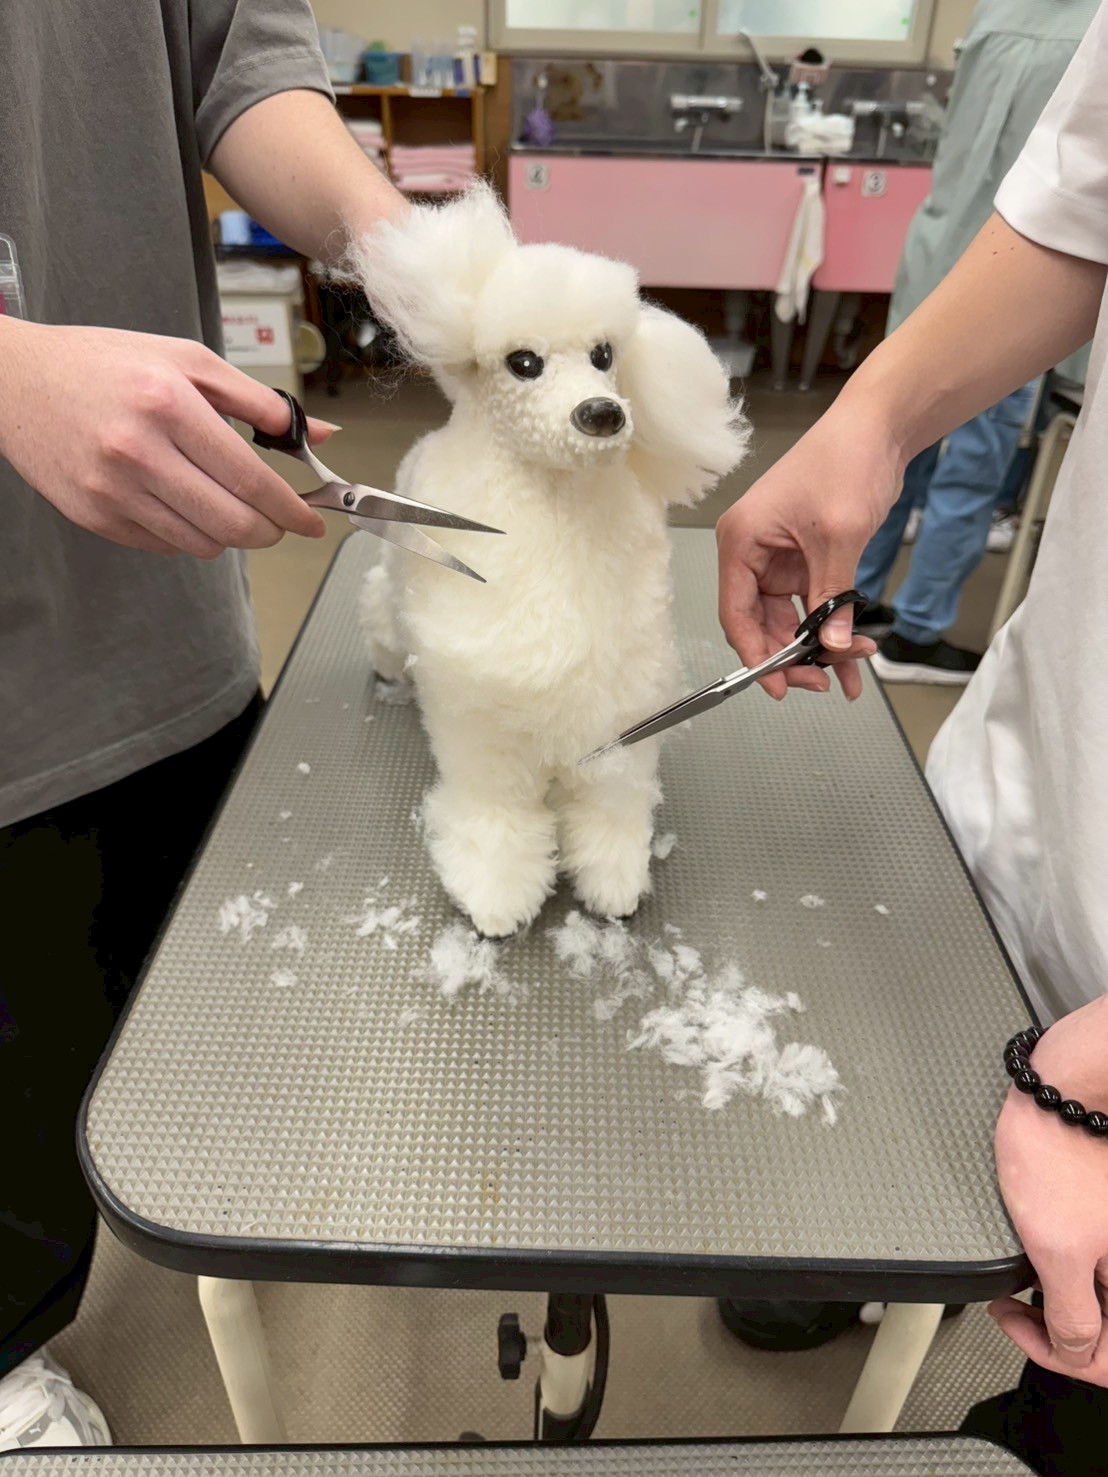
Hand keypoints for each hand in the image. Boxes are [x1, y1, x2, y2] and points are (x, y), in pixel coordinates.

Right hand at [0, 319, 333, 557]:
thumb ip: (256, 400)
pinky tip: (182, 503)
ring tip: (227, 505)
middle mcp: (137, 451)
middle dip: (270, 531)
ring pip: (202, 543)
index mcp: (166, 404)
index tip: (312, 520)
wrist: (15, 382)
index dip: (291, 508)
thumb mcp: (185, 360)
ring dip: (230, 535)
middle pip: (232, 523)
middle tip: (280, 523)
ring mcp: (112, 490)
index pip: (249, 477)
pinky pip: (165, 545)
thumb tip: (316, 433)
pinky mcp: (94, 517)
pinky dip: (188, 534)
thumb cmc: (104, 365)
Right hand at [716, 409, 897, 699]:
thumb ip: (832, 597)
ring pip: (788, 620)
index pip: (736, 614)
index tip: (781, 687)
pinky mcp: (804, 559)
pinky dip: (831, 628)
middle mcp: (752, 553)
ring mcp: (778, 559)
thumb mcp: (839, 537)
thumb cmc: (845, 462)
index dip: (756, 656)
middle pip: (761, 624)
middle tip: (824, 682)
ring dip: (819, 648)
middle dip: (794, 656)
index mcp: (741, 543)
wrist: (877, 428)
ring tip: (851, 671)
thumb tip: (832, 648)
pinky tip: (852, 650)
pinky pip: (811, 605)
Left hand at [991, 997, 1107, 1385]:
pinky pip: (1099, 1269)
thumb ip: (1070, 1312)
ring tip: (1024, 1290)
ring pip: (1102, 1301)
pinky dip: (1070, 1276)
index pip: (1107, 1358)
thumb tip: (1075, 1351)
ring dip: (1063, 1305)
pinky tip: (1042, 1262)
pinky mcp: (1107, 1221)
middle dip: (1062, 1335)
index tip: (1018, 1328)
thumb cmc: (1056, 1151)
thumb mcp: (1055, 1247)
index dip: (1061, 1356)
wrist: (1060, 1089)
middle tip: (1016, 1313)